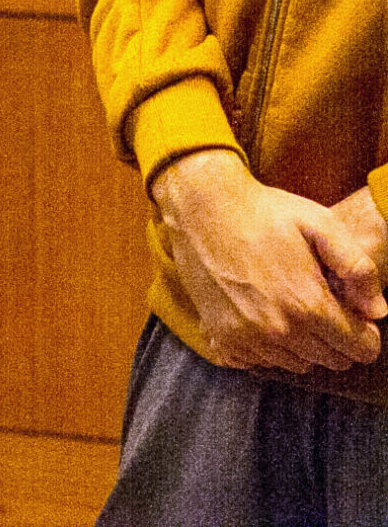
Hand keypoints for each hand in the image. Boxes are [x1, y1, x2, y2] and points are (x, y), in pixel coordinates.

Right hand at [153, 149, 386, 370]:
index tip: (350, 310)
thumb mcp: (321, 225)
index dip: (364, 331)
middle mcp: (279, 331)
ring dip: (302, 344)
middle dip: (336, 338)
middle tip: (319, 304)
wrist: (202, 207)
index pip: (361, 348)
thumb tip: (377, 311)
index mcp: (308, 305)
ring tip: (289, 307)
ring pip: (298, 364)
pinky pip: (260, 362)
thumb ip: (358, 268)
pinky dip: (267, 347)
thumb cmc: (264, 212)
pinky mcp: (222, 337)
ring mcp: (247, 337)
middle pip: (332, 360)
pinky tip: (262, 316)